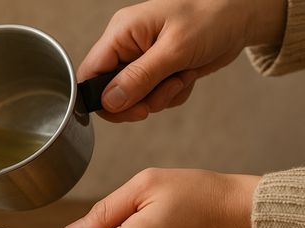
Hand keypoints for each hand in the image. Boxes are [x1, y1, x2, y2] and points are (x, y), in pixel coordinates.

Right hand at [79, 0, 286, 121]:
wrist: (241, 15)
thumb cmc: (211, 18)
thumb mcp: (174, 50)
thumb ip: (139, 77)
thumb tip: (108, 102)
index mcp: (121, 33)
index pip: (89, 74)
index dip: (101, 98)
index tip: (128, 108)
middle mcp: (126, 47)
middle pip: (110, 92)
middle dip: (138, 100)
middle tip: (163, 93)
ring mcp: (141, 60)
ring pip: (134, 99)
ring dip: (160, 97)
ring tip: (181, 76)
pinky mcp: (157, 70)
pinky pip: (153, 97)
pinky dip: (172, 94)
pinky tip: (186, 76)